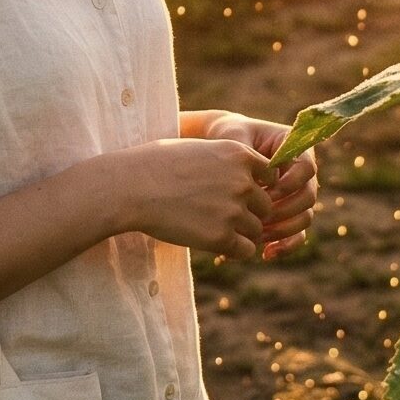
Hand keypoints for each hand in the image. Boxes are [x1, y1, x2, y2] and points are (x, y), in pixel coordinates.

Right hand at [114, 136, 279, 260]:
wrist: (131, 187)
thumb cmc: (156, 165)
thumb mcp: (199, 149)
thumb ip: (227, 162)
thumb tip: (245, 178)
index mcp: (238, 154)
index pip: (269, 176)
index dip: (254, 187)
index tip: (235, 193)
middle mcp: (242, 181)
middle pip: (266, 206)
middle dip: (249, 212)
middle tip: (220, 215)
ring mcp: (233, 210)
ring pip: (257, 229)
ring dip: (240, 232)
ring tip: (211, 228)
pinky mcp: (221, 237)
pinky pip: (245, 250)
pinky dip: (233, 250)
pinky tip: (213, 243)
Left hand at [199, 112, 317, 258]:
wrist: (220, 154)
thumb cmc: (228, 137)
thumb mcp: (234, 138)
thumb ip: (248, 153)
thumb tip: (265, 177)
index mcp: (295, 149)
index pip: (307, 168)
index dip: (291, 182)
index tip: (268, 190)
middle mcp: (302, 174)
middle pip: (309, 197)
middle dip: (285, 210)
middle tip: (259, 217)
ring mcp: (297, 196)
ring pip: (304, 218)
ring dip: (284, 230)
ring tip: (257, 236)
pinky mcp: (288, 216)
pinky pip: (296, 235)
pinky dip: (285, 246)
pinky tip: (266, 253)